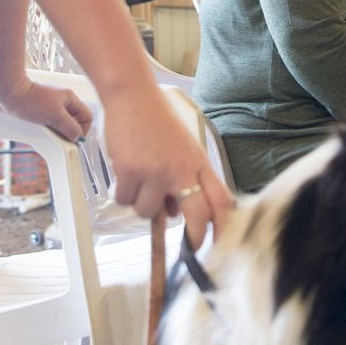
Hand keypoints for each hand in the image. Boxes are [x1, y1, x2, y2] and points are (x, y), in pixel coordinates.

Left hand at [0, 78, 92, 141]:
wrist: (6, 95)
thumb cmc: (29, 100)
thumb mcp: (55, 116)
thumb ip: (70, 127)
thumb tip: (77, 137)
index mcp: (70, 99)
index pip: (86, 117)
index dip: (83, 129)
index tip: (73, 138)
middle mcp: (62, 102)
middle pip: (74, 122)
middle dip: (67, 131)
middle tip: (59, 137)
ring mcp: (51, 106)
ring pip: (61, 124)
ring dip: (56, 131)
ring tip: (47, 132)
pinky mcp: (40, 111)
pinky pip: (49, 124)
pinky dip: (47, 129)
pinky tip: (39, 129)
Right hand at [103, 85, 233, 246]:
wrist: (132, 95)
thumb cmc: (156, 120)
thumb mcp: (181, 148)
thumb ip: (182, 180)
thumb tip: (173, 214)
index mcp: (198, 162)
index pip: (221, 199)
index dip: (224, 226)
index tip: (221, 245)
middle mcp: (181, 168)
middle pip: (197, 214)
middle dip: (195, 238)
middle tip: (190, 249)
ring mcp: (156, 170)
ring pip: (148, 212)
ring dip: (140, 203)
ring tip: (138, 179)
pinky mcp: (130, 170)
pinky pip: (124, 200)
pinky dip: (121, 192)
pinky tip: (123, 171)